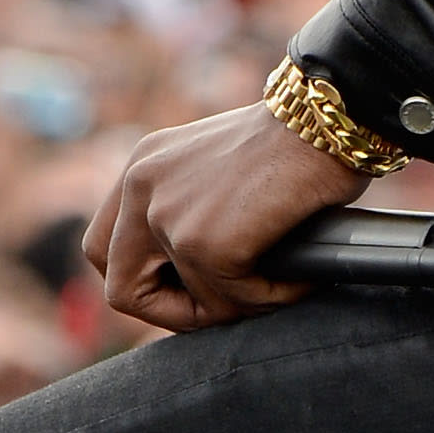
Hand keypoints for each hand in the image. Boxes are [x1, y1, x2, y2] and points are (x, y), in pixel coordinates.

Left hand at [82, 105, 361, 333]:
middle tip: (226, 307)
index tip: (196, 288)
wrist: (328, 120)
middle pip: (119, 288)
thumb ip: (190, 212)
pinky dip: (269, 298)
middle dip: (172, 312)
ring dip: (230, 307)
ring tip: (276, 287)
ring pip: (174, 305)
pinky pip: (228, 301)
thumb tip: (193, 281)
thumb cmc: (297, 145)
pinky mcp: (201, 243)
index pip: (105, 249)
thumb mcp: (219, 173)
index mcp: (142, 167)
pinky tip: (300, 278)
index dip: (146, 282)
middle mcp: (140, 185)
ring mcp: (165, 215)